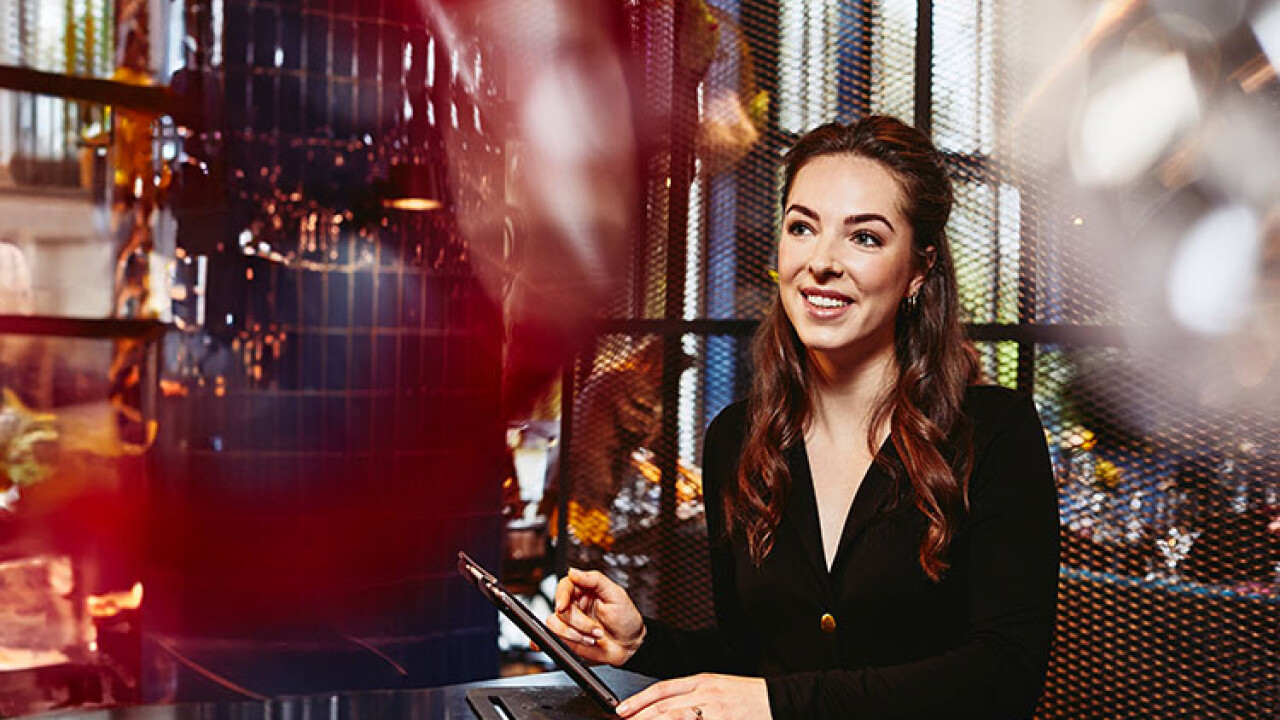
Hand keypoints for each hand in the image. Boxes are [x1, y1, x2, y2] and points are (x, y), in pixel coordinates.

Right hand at [544, 567, 644, 665]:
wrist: (630, 646)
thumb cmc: (626, 620)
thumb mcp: (616, 595)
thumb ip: (595, 580)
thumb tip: (574, 571)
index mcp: (584, 590)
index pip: (565, 586)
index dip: (561, 596)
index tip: (563, 607)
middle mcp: (575, 605)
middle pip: (560, 608)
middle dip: (578, 622)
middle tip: (596, 630)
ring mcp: (570, 622)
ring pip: (554, 624)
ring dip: (574, 634)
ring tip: (592, 639)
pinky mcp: (566, 638)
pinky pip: (551, 636)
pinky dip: (552, 640)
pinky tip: (564, 642)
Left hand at [616, 673, 770, 719]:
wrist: (778, 701)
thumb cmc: (749, 698)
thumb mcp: (718, 687)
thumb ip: (694, 695)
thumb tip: (668, 706)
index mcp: (702, 680)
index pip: (662, 689)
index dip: (639, 700)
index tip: (622, 709)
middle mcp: (705, 692)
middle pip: (663, 705)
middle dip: (639, 716)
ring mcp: (713, 709)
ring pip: (673, 716)